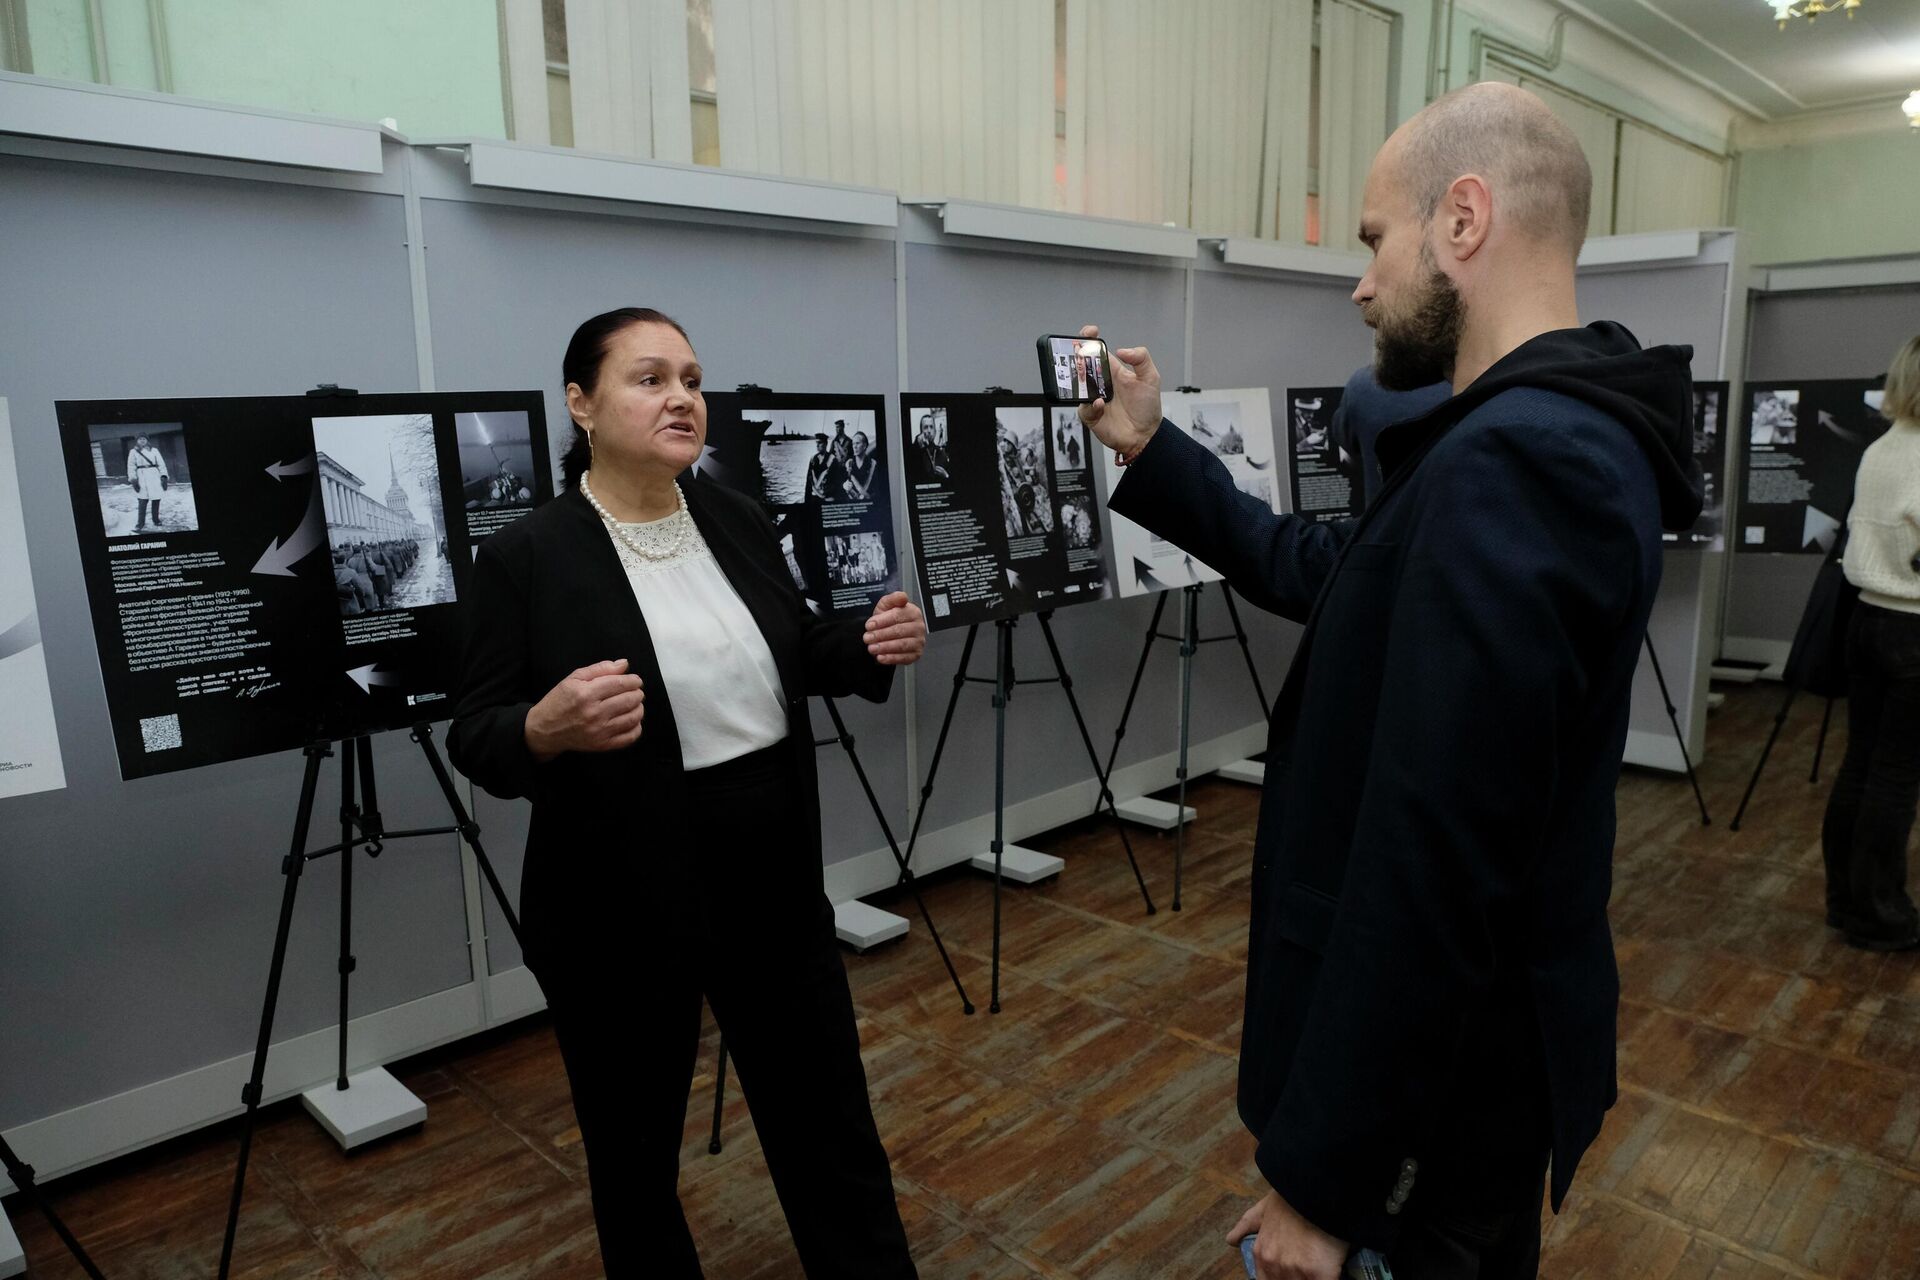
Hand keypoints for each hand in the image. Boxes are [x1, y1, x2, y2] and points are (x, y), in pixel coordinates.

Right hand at [524, 659, 644, 760]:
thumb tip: (624, 664)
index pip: (620, 683)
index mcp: (586, 694)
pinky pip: (629, 737)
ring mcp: (599, 731)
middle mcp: (594, 713)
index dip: (633, 680)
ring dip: (639, 708)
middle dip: (637, 693)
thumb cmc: (559, 702)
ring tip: (635, 704)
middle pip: (629, 700)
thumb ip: (600, 669)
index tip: (636, 680)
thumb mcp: (573, 679)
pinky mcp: (602, 745)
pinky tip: (632, 720)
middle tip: (635, 691)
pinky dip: (636, 727)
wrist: (544, 730)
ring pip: (633, 717)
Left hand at [865, 592, 925, 665]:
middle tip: (868, 638)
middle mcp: (918, 626)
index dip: (882, 621)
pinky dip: (891, 658)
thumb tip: (902, 596)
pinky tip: (881, 657)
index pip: (897, 616)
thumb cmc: (889, 619)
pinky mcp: (916, 654)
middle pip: (898, 631)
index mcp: (913, 612)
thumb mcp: (886, 605)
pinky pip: (904, 658)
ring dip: (885, 647)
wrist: (889, 633)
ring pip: (901, 645)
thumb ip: (892, 599)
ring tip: (872, 648)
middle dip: (880, 635)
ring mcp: (919, 641)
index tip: (869, 625)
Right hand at [1075, 323, 1161, 461]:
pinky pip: (1083, 407)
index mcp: (1112, 370)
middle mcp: (1100, 383)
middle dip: (1077, 357)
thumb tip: (1121, 350)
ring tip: (1086, 378)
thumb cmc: (1147, 408)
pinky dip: (1091, 405)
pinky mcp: (1090, 415)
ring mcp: (1092, 398)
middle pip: (1081, 365)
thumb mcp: (1150, 377)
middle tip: (1079, 354)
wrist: (1144, 435)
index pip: (1096, 351)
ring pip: (1077, 385)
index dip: (1090, 339)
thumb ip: (1141, 358)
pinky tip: (1101, 405)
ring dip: (1079, 380)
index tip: (1090, 332)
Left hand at [1227, 1190, 1347, 1279]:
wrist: (1316, 1188)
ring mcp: (1296, 1271)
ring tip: (1318, 1265)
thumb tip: (1231, 1240)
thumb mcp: (1263, 1209)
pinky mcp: (1319, 1273)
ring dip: (1310, 1277)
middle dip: (1297, 1276)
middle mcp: (1274, 1266)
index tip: (1292, 1271)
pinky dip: (1329, 1277)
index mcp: (1261, 1254)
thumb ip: (1246, 1226)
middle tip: (1306, 1266)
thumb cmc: (1291, 1197)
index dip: (1280, 1277)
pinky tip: (1331, 1271)